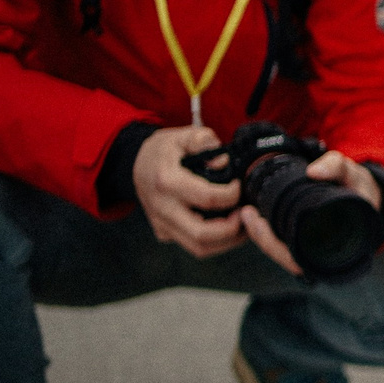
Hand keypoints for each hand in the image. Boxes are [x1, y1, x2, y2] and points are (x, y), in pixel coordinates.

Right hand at [133, 126, 247, 258]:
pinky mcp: (164, 233)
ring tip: (243, 223)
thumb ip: (204, 141)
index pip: (207, 198)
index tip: (239, 186)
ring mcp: (162, 224)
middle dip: (232, 229)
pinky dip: (216, 242)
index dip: (232, 195)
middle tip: (246, 214)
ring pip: (199, 248)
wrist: (137, 163)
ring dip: (228, 241)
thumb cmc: (165, 150)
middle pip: (202, 234)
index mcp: (167, 181)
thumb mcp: (183, 135)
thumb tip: (222, 162)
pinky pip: (193, 246)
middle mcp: (162, 207)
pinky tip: (228, 227)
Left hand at [242, 150, 380, 276]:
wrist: (370, 197)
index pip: (300, 260)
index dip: (274, 246)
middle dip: (263, 239)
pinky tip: (257, 218)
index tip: (259, 222)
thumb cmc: (362, 191)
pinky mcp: (309, 244)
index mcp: (341, 247)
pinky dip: (270, 235)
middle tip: (248, 215)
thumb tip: (313, 171)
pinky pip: (287, 247)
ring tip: (248, 214)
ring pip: (284, 254)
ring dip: (263, 237)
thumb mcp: (355, 176)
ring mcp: (317, 251)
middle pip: (287, 259)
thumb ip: (337, 167)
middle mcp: (327, 255)